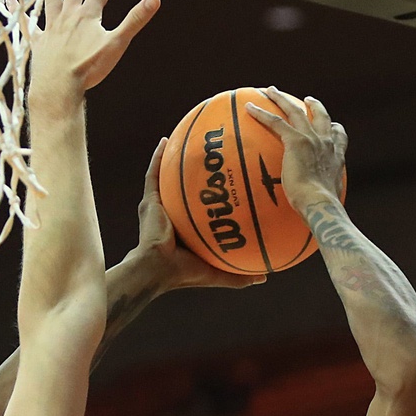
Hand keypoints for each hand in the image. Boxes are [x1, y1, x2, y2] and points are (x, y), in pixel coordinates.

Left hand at [27, 0, 159, 116]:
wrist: (59, 86)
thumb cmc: (88, 68)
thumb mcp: (117, 43)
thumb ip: (135, 20)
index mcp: (88, 16)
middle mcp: (68, 16)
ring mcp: (51, 28)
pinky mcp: (38, 42)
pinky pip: (26, 23)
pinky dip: (18, 12)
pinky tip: (9, 1)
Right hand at [127, 137, 262, 291]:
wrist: (158, 270)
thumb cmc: (185, 274)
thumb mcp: (218, 272)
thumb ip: (240, 274)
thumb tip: (266, 277)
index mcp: (187, 228)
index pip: (202, 206)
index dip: (214, 194)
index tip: (231, 181)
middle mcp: (172, 213)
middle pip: (186, 185)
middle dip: (199, 171)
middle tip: (215, 154)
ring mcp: (159, 206)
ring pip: (168, 175)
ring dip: (176, 157)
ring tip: (190, 138)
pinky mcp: (150, 201)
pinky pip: (154, 173)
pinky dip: (159, 157)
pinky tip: (165, 140)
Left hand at [246, 86, 347, 212]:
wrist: (320, 204)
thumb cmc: (322, 210)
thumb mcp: (326, 202)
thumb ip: (321, 200)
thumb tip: (314, 213)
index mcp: (336, 157)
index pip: (338, 137)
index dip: (334, 129)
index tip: (332, 125)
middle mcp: (326, 143)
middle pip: (320, 116)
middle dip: (313, 105)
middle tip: (306, 100)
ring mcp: (312, 139)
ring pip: (295, 111)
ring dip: (282, 99)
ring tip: (271, 91)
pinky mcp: (296, 141)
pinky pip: (275, 122)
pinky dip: (262, 113)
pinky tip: (249, 107)